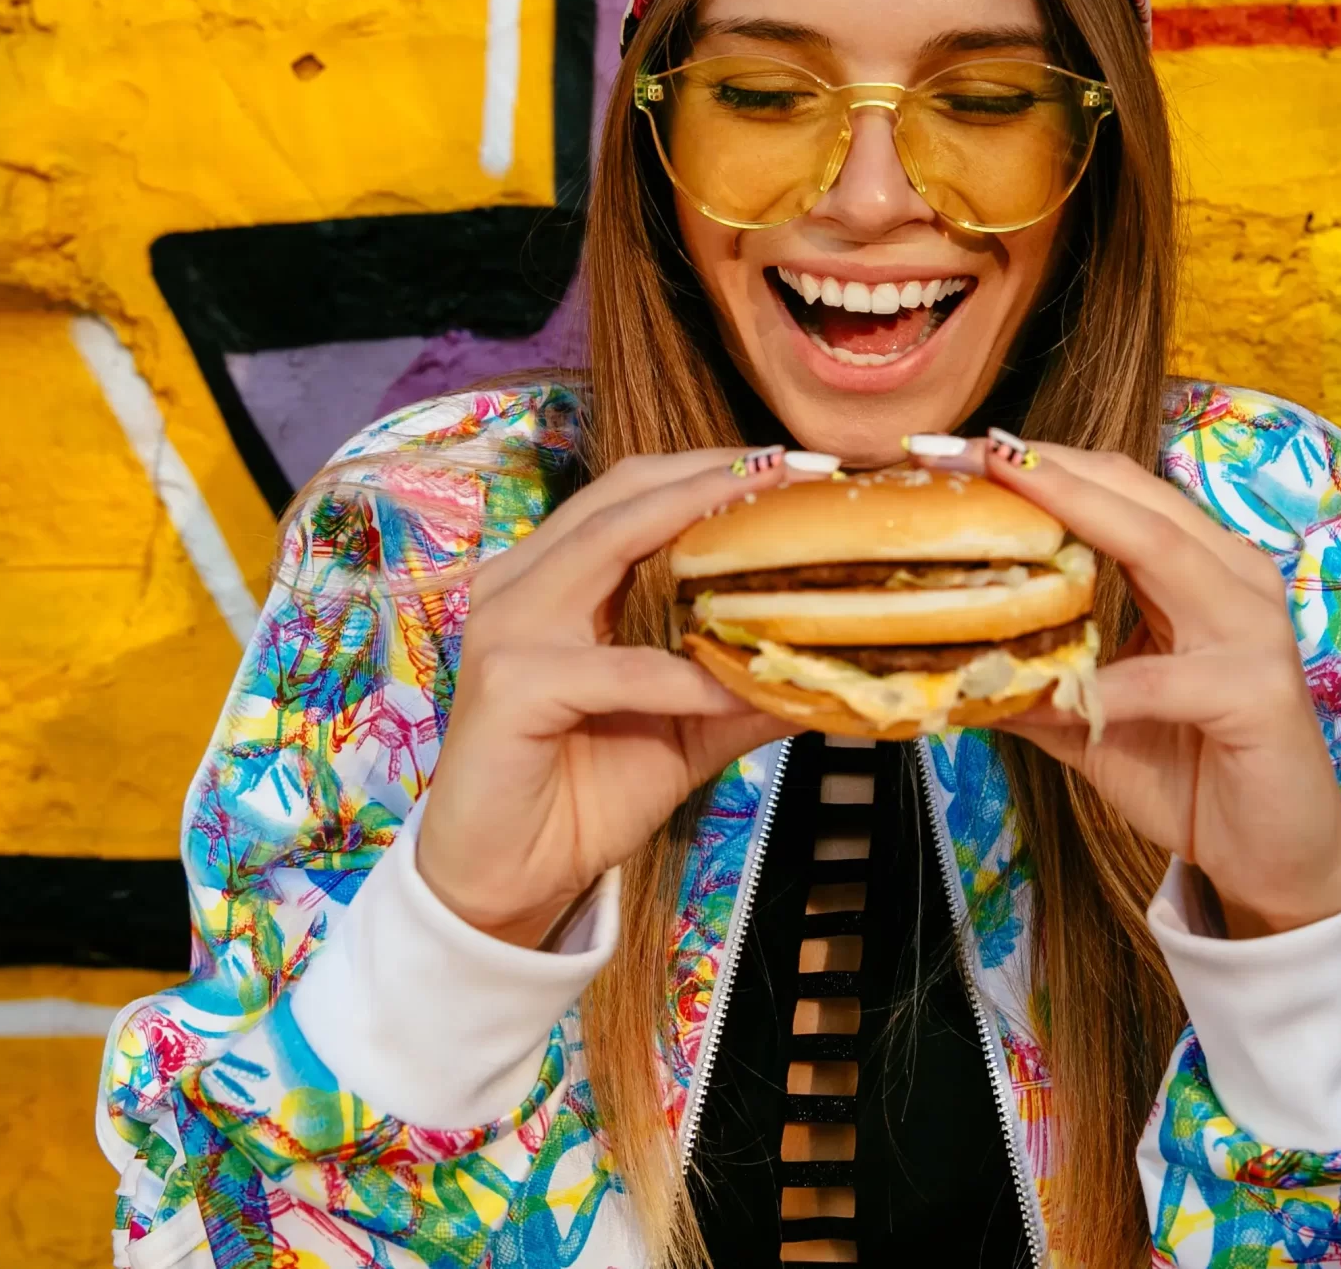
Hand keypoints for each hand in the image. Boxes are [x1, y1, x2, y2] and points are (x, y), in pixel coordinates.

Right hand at [416, 446, 794, 948]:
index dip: (713, 469)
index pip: (635, 491)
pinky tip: (733, 687)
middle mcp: (521, 581)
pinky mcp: (509, 683)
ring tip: (772, 528)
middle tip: (794, 470)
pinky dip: (683, 676)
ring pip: (610, 546)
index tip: (796, 464)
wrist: (506, 877)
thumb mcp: (686, 728)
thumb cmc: (582, 792)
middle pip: (622, 493)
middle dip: (712, 475)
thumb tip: (834, 664)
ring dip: (697, 530)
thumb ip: (745, 687)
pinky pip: (618, 668)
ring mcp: (507, 625)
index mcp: (554, 574)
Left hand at [979, 432, 1340, 937]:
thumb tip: (946, 659)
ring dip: (1079, 521)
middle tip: (968, 452)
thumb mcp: (1095, 715)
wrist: (1277, 854)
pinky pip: (1167, 679)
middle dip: (1046, 470)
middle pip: (1135, 497)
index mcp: (1196, 566)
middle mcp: (1232, 577)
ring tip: (1006, 506)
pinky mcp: (1259, 693)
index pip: (1115, 490)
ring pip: (1161, 551)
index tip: (958, 448)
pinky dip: (1108, 685)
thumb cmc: (1190, 767)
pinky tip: (1062, 694)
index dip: (1039, 463)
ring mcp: (1253, 629)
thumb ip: (1037, 677)